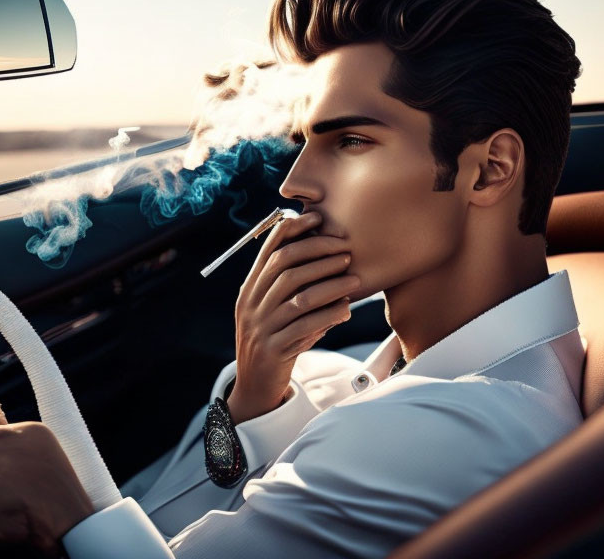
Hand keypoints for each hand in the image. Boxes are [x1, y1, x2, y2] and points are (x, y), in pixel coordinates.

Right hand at [228, 211, 358, 423]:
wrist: (255, 386)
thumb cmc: (275, 339)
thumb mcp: (273, 309)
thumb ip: (291, 285)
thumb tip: (323, 252)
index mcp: (250, 289)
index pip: (269, 249)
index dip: (293, 230)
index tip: (318, 217)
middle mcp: (251, 304)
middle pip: (285, 267)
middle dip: (318, 252)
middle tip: (346, 249)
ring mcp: (261, 327)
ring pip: (298, 296)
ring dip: (329, 283)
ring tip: (354, 278)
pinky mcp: (274, 349)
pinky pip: (305, 326)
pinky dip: (329, 315)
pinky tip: (347, 309)